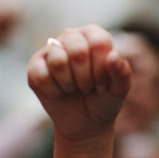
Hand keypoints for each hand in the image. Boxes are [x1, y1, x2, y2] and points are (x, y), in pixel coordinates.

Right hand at [27, 26, 131, 143]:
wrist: (85, 122)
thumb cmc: (104, 99)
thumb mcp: (120, 90)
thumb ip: (123, 73)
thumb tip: (113, 57)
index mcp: (94, 35)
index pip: (98, 43)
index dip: (101, 69)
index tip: (102, 82)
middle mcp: (71, 36)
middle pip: (78, 51)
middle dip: (86, 78)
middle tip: (87, 87)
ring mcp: (51, 50)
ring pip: (58, 61)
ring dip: (70, 84)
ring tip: (74, 88)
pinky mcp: (35, 66)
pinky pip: (42, 76)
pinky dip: (55, 91)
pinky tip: (59, 92)